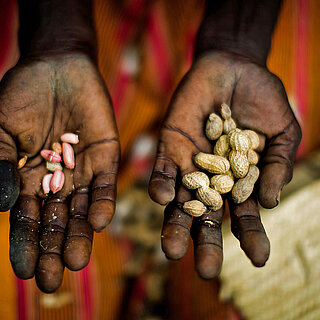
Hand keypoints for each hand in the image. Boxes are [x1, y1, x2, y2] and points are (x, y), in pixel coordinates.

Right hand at [0, 54, 119, 291]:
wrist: (56, 68)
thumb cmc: (22, 96)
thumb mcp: (1, 130)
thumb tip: (1, 205)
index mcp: (32, 179)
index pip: (28, 218)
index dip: (26, 244)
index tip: (25, 272)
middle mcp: (59, 181)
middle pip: (57, 221)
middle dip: (53, 249)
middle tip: (52, 280)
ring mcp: (83, 170)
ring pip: (82, 209)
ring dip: (80, 235)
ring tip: (77, 262)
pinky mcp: (105, 157)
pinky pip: (104, 184)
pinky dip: (102, 203)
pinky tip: (99, 222)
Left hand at [148, 52, 300, 277]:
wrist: (233, 68)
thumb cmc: (262, 99)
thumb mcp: (282, 131)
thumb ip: (276, 166)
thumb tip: (270, 203)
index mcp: (238, 180)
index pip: (244, 214)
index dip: (252, 236)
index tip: (260, 259)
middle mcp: (210, 179)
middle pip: (206, 216)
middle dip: (205, 241)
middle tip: (204, 271)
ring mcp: (188, 164)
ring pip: (178, 202)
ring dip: (175, 224)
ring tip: (172, 249)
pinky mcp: (169, 146)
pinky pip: (161, 170)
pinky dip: (160, 184)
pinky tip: (161, 197)